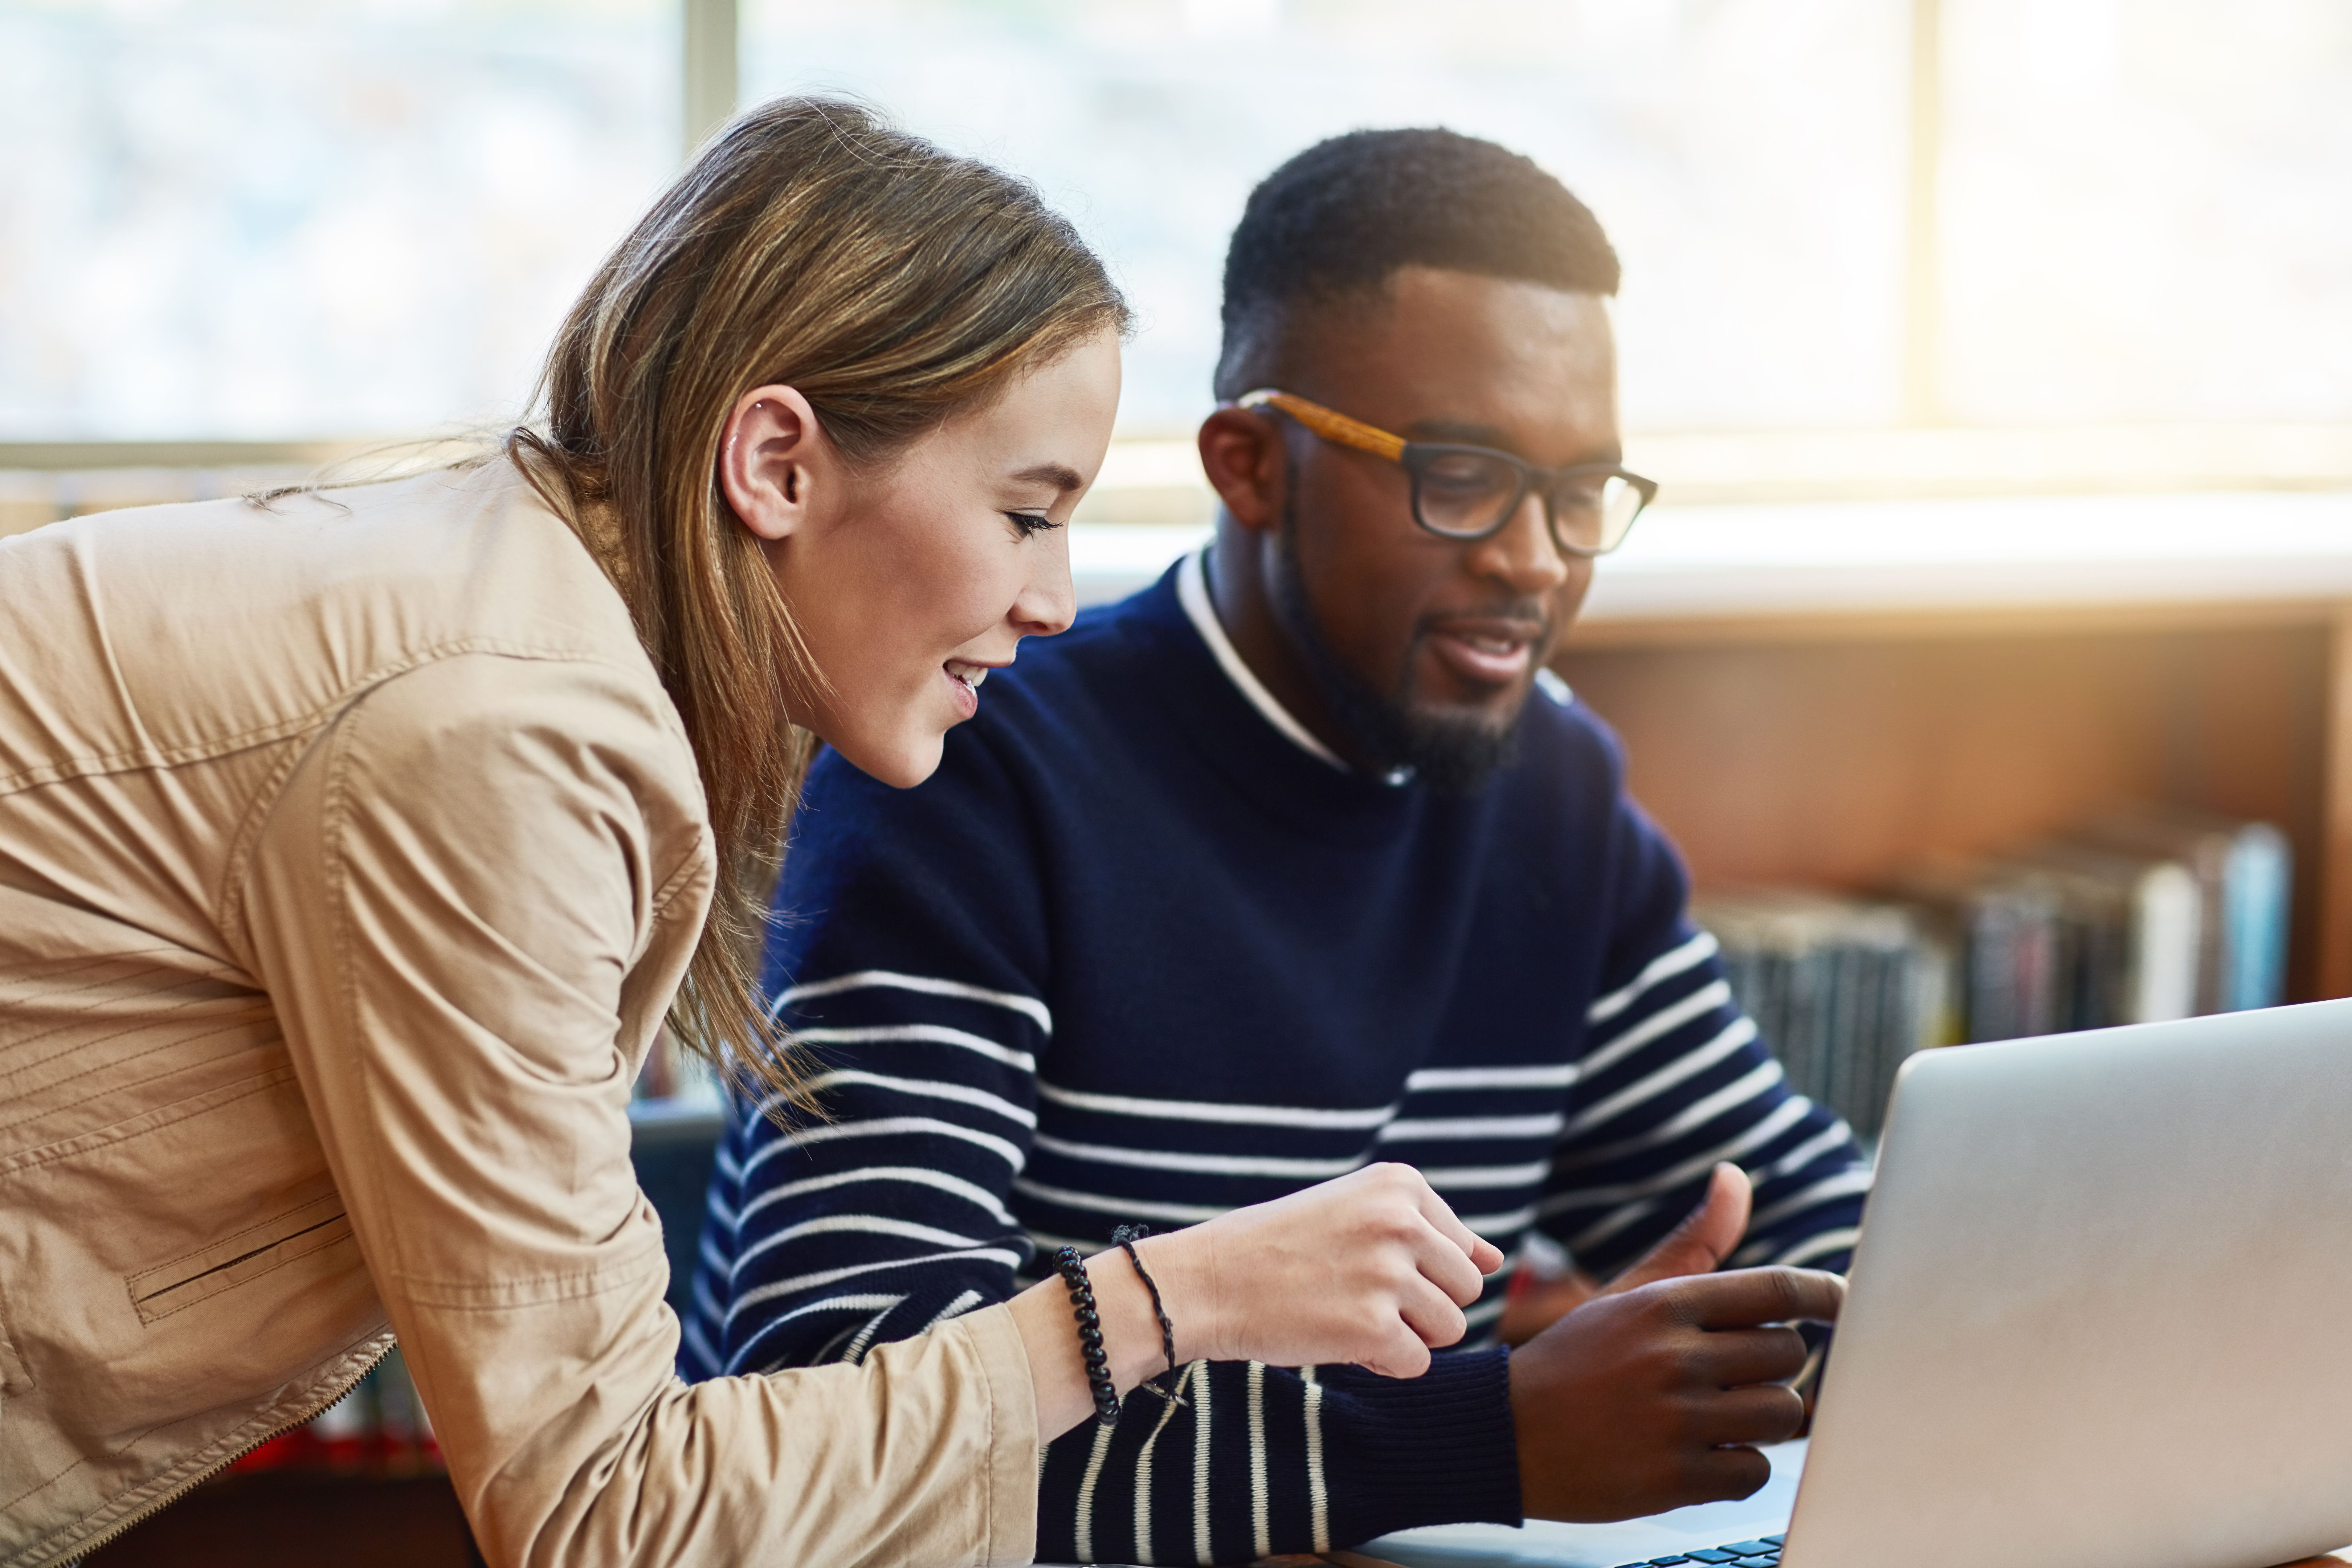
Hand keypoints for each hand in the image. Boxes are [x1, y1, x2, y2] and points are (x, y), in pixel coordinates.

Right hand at [1157, 1163, 1505, 1377]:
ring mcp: (1388, 1272)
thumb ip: (1432, 1232)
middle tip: (1360, 1295)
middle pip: (1466, 1289)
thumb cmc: (1280, 1248)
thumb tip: (1498, 1259)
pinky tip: (1339, 1338)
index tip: (1364, 1262)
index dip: (1419, 1271)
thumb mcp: (1358, 1213)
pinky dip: (1383, 1363)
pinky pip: (1416, 1363)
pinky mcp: (1372, 1325)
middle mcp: (1400, 1220)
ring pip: (1450, 1328)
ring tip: (1350, 1313)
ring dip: (1407, 1334)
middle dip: (1423, 1305)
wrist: (1209, 1281)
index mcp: (1400, 1184)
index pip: (1465, 1247)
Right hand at [1509, 1164, 1843, 1520]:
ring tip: (1723, 1414)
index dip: (1827, 1297)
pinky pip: (1756, 1471)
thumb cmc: (1576, 1359)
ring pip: (1784, 1414)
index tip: (1844, 1305)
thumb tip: (1735, 1176)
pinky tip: (1702, 1452)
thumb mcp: (1629, 1294)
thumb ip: (1693, 1241)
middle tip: (1737, 1373)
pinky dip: (1740, 1466)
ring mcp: (1675, 1420)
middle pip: (1788, 1355)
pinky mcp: (1675, 1479)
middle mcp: (1673, 1357)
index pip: (1778, 1289)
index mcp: (1664, 1303)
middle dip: (1775, 1366)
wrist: (1504, 1434)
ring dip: (1765, 1417)